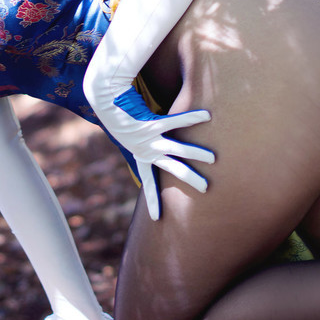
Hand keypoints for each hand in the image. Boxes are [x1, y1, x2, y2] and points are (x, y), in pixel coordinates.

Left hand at [103, 86, 213, 219]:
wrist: (107, 101)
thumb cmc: (122, 115)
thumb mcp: (132, 133)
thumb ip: (145, 137)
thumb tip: (158, 141)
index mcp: (141, 155)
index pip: (149, 181)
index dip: (152, 200)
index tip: (155, 218)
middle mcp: (147, 150)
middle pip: (173, 169)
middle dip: (190, 179)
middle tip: (206, 188)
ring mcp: (150, 139)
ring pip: (178, 149)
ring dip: (196, 153)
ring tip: (213, 159)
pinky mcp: (151, 123)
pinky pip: (175, 121)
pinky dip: (191, 118)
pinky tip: (206, 116)